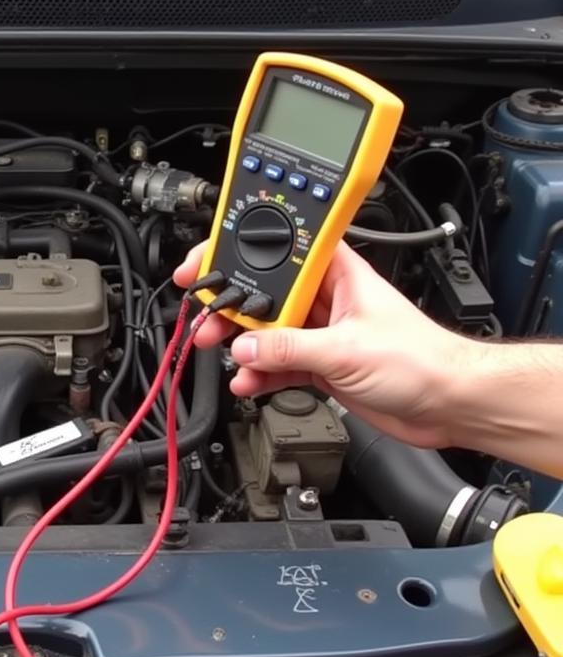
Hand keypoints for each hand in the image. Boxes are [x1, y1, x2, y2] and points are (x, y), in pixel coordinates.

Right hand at [173, 242, 474, 447]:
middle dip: (234, 308)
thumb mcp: (346, 349)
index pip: (282, 251)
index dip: (243, 251)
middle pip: (267, 296)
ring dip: (244, 346)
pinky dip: (260, 374)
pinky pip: (279, 364)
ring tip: (222, 352)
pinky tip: (248, 382)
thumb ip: (289, 348)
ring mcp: (323, 333)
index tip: (210, 263)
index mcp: (339, 274)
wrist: (449, 404)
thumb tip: (246, 347)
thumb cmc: (424, 360)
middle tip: (207, 317)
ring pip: (269, 334)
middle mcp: (328, 299)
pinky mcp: (322, 365)